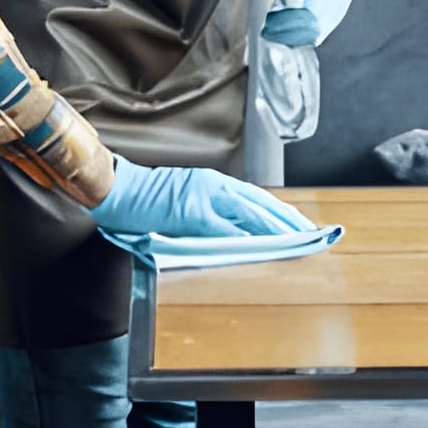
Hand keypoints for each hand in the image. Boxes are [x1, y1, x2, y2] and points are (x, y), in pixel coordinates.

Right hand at [88, 154, 315, 238]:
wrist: (116, 190)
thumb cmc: (144, 202)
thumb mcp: (183, 204)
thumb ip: (208, 217)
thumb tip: (234, 238)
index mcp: (211, 182)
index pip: (254, 197)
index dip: (278, 211)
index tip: (299, 224)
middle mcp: (212, 184)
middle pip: (259, 202)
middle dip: (286, 219)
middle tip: (310, 234)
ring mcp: (202, 195)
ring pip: (248, 211)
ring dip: (274, 227)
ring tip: (295, 240)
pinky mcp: (191, 210)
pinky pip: (224, 227)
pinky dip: (245, 236)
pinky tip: (260, 245)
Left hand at [258, 0, 352, 47]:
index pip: (302, 8)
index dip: (283, 23)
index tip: (267, 28)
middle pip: (311, 23)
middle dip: (288, 34)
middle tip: (269, 34)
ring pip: (320, 28)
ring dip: (298, 36)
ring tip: (279, 35)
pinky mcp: (344, 2)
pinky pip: (327, 25)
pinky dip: (310, 33)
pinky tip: (295, 34)